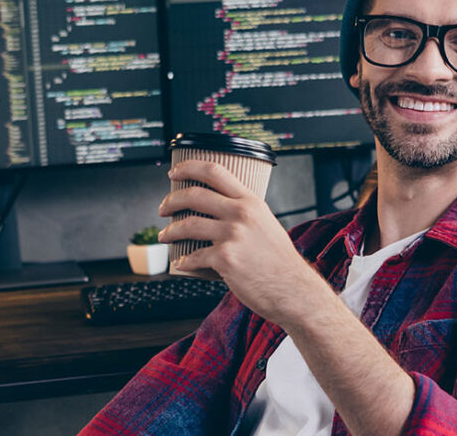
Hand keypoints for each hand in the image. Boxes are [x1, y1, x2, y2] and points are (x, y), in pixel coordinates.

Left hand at [158, 160, 333, 327]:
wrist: (292, 289)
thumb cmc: (278, 261)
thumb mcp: (266, 224)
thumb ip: (245, 214)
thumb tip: (218, 210)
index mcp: (251, 202)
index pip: (215, 171)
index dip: (189, 167)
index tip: (175, 173)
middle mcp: (241, 214)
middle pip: (194, 195)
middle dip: (171, 200)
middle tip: (163, 208)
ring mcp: (232, 236)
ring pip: (188, 225)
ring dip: (170, 231)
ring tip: (164, 236)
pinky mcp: (225, 259)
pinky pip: (193, 256)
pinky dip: (183, 261)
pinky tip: (179, 263)